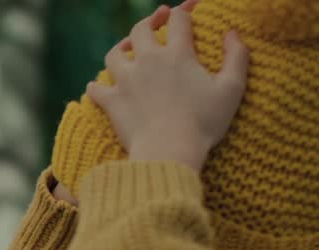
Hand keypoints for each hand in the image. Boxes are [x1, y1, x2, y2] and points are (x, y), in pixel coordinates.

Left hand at [87, 3, 249, 172]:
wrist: (169, 151)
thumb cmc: (204, 123)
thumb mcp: (232, 89)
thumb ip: (236, 57)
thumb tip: (233, 33)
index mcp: (178, 54)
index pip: (179, 21)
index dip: (184, 11)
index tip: (188, 9)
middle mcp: (148, 62)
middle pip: (141, 30)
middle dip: (150, 21)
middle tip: (158, 19)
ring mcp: (126, 81)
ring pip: (114, 54)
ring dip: (120, 48)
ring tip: (127, 48)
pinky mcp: (112, 102)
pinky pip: (96, 89)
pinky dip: (96, 86)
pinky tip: (98, 86)